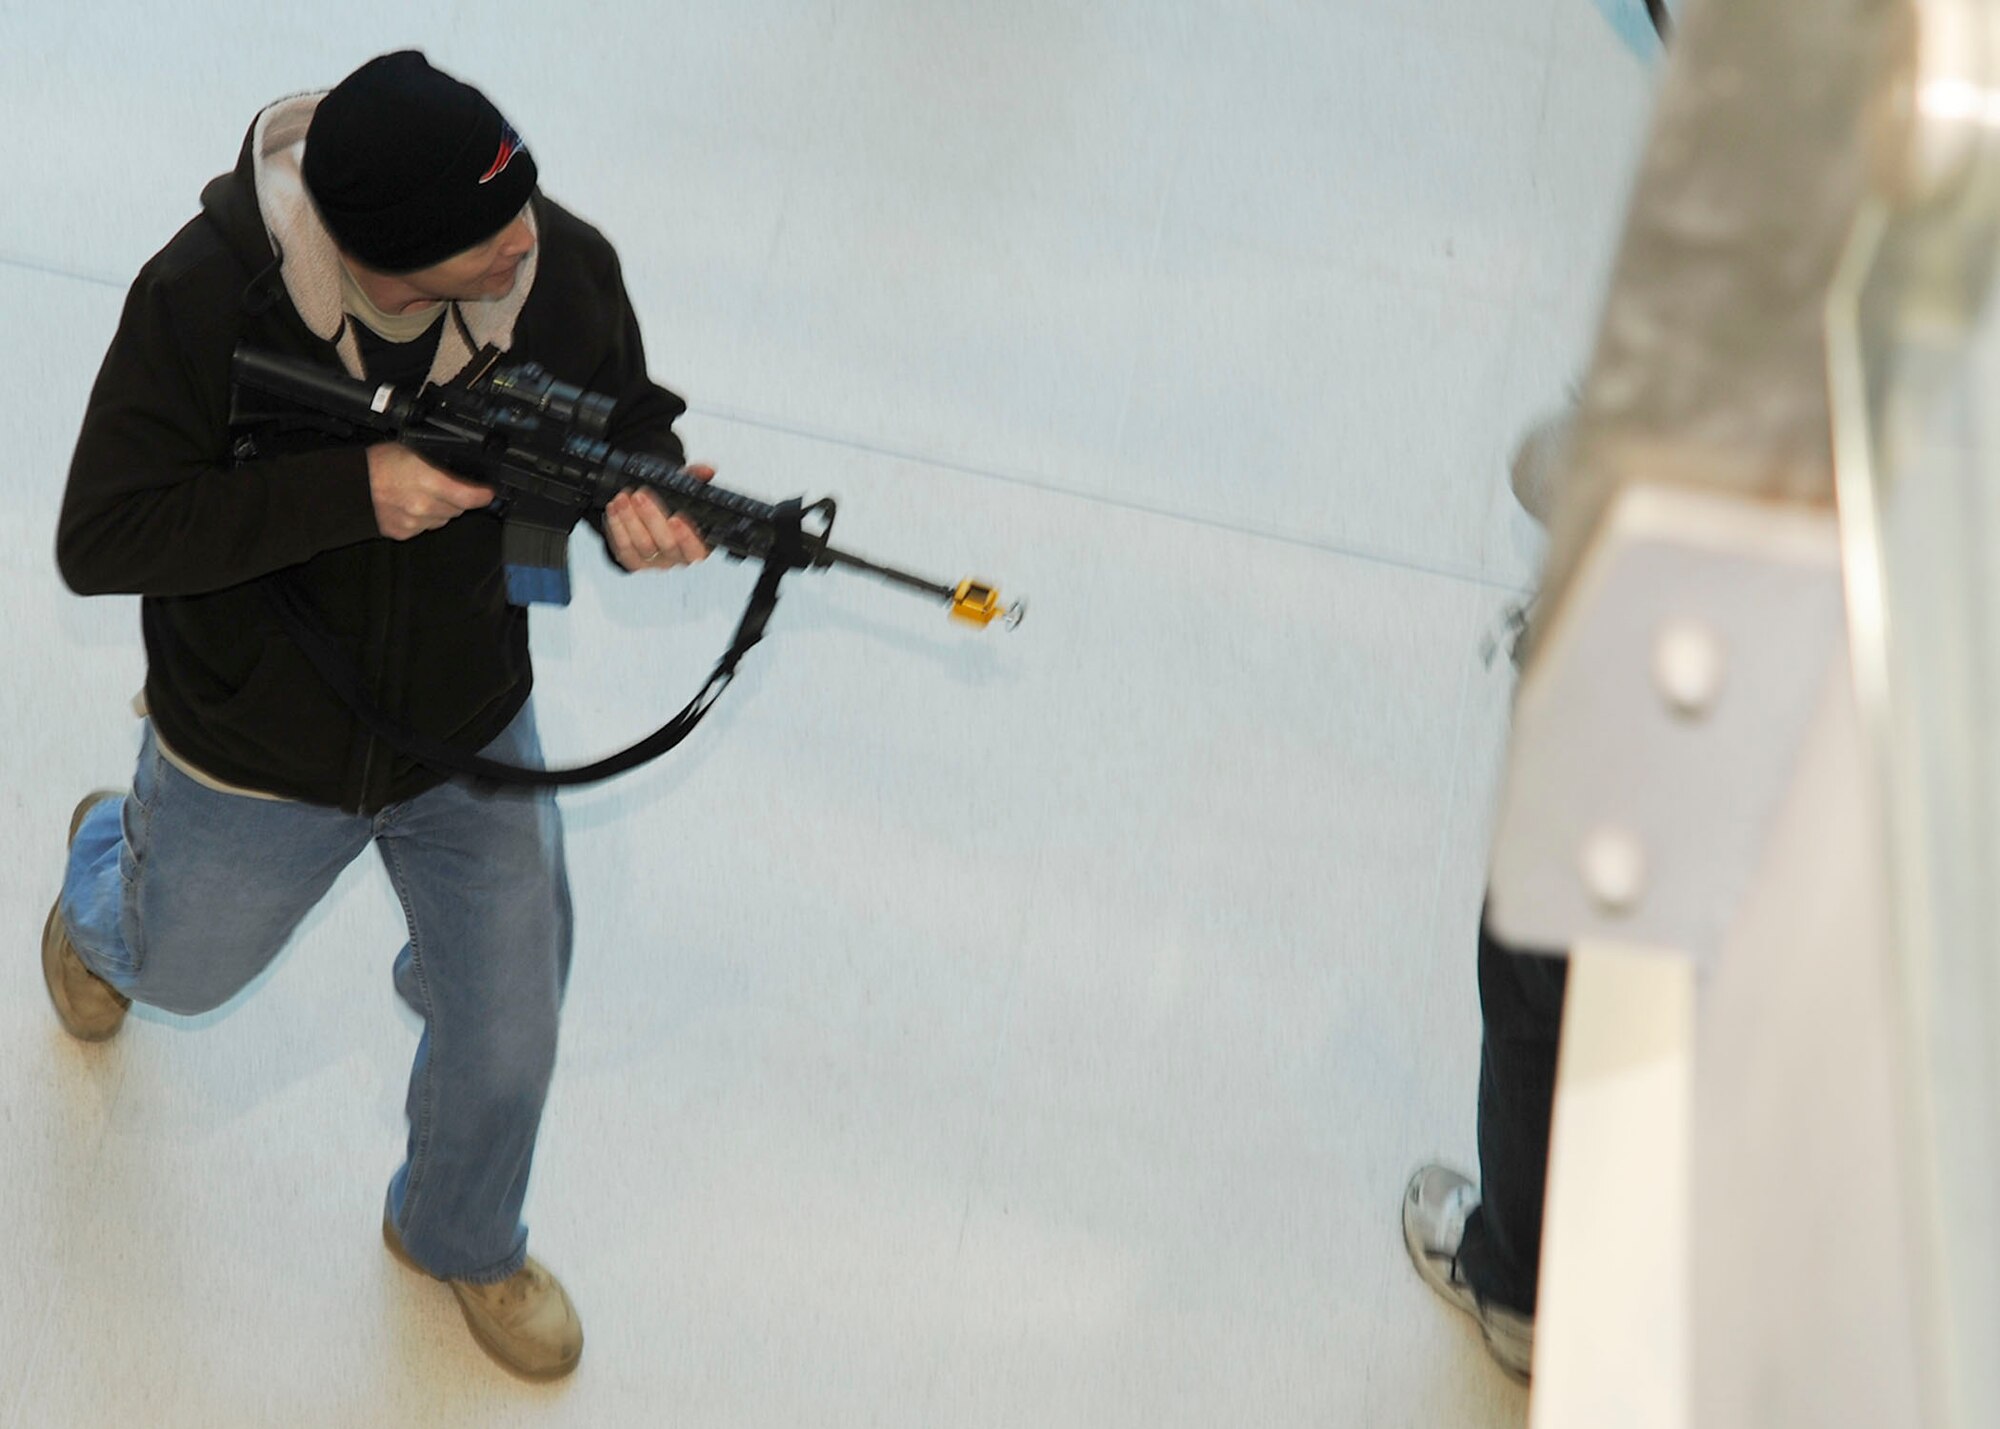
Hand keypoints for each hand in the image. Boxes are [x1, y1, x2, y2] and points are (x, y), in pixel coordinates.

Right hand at [367, 443, 493, 540]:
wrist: (348, 486)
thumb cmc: (376, 464)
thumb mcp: (413, 451)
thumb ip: (438, 465)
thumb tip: (458, 471)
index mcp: (430, 482)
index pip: (470, 497)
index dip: (483, 495)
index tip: (487, 492)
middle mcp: (425, 506)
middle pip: (458, 509)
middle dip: (457, 499)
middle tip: (445, 487)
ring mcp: (414, 523)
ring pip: (441, 520)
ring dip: (439, 509)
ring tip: (422, 495)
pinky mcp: (403, 533)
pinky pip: (423, 528)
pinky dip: (422, 519)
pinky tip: (409, 506)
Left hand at [605, 466, 712, 571]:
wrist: (653, 517)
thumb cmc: (675, 507)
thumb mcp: (687, 491)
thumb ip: (696, 480)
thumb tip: (706, 470)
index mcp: (699, 545)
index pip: (696, 550)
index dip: (687, 537)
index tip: (676, 518)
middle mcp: (678, 558)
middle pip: (667, 545)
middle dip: (652, 518)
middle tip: (640, 496)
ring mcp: (656, 562)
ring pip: (642, 546)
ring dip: (630, 520)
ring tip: (622, 498)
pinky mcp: (635, 562)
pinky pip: (624, 549)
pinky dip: (617, 528)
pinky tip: (614, 510)